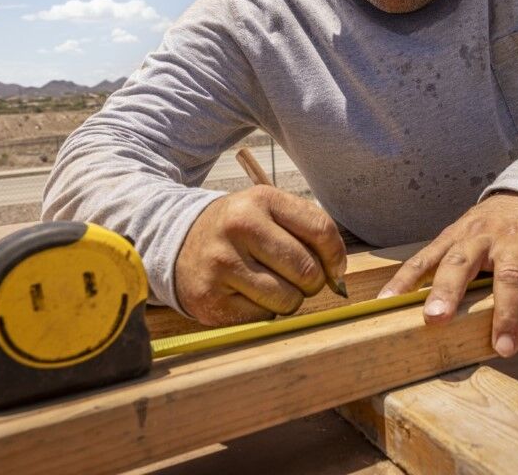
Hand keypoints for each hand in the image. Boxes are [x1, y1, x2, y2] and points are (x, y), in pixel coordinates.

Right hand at [175, 186, 346, 325]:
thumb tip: (338, 276)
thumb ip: (307, 232)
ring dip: (289, 299)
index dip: (336, 256)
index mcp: (261, 200)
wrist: (178, 242)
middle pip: (307, 270)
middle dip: (312, 282)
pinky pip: (263, 317)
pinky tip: (245, 294)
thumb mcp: (268, 212)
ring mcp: (222, 264)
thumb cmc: (238, 230)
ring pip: (288, 299)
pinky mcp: (210, 298)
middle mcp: (239, 227)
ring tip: (270, 284)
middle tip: (297, 278)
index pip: (321, 229)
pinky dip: (263, 310)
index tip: (334, 268)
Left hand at [379, 191, 517, 357]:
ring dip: (506, 314)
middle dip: (448, 291)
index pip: (423, 259)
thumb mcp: (462, 238)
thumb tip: (406, 306)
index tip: (384, 304)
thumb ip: (442, 267)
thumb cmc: (491, 229)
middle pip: (462, 262)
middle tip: (436, 320)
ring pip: (509, 275)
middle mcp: (482, 237)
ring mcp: (515, 240)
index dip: (402, 280)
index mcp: (456, 237)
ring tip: (503, 349)